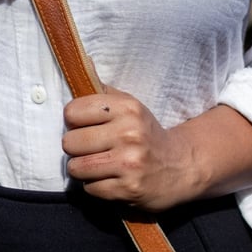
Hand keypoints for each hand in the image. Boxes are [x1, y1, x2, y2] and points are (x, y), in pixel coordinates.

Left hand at [62, 81, 201, 212]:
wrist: (180, 166)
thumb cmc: (146, 133)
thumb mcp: (131, 105)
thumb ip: (104, 90)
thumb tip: (82, 61)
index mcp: (128, 108)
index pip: (74, 111)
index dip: (72, 120)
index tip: (81, 124)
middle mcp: (129, 134)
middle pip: (70, 142)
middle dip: (74, 147)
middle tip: (88, 148)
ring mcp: (129, 163)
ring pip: (76, 167)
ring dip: (82, 168)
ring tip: (96, 164)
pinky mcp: (128, 190)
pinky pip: (90, 188)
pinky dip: (95, 186)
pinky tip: (108, 179)